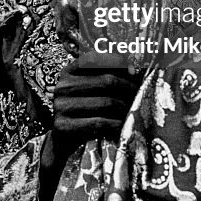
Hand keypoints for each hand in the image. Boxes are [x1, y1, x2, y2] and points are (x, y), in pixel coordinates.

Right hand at [41, 51, 139, 177]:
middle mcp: (62, 86)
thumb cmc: (83, 111)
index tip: (134, 71)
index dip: (117, 62)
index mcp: (68, 72)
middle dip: (128, 88)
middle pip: (105, 81)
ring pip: (105, 102)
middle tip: (139, 94)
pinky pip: (98, 122)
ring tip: (131, 111)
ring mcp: (61, 106)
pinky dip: (115, 124)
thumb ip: (105, 77)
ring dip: (124, 108)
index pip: (94, 59)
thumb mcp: (89, 90)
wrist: (63, 141)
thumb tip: (135, 69)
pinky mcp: (63, 126)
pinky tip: (121, 125)